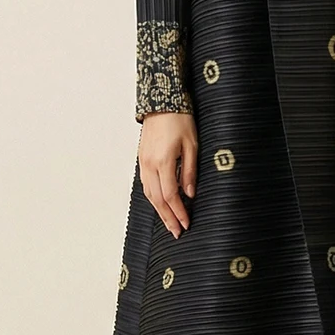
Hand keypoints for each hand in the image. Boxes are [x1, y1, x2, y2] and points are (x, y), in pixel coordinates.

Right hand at [138, 110, 196, 237]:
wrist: (162, 101)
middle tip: (176, 233)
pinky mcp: (142, 159)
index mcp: (163, 161)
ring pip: (149, 194)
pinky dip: (153, 198)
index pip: (170, 195)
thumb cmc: (180, 119)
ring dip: (159, 211)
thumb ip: (190, 171)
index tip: (186, 223)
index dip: (179, 212)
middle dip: (168, 218)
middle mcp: (150, 164)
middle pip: (157, 199)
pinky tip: (160, 204)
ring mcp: (143, 162)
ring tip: (169, 223)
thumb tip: (190, 194)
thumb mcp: (192, 145)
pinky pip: (146, 184)